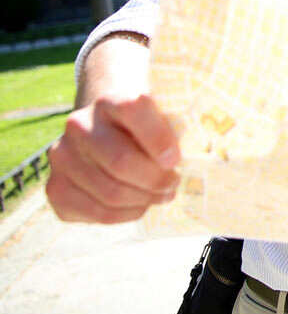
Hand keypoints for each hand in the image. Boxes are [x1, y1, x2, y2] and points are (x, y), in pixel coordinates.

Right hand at [46, 91, 180, 223]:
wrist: (106, 126)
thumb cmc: (147, 125)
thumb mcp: (162, 114)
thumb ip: (179, 129)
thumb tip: (205, 157)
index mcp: (111, 99)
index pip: (134, 109)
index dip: (159, 138)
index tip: (175, 158)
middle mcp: (80, 125)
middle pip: (121, 162)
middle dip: (156, 179)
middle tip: (174, 183)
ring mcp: (63, 157)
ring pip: (110, 192)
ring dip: (144, 200)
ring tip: (161, 194)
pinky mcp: (56, 188)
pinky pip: (96, 212)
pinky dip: (126, 214)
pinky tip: (139, 205)